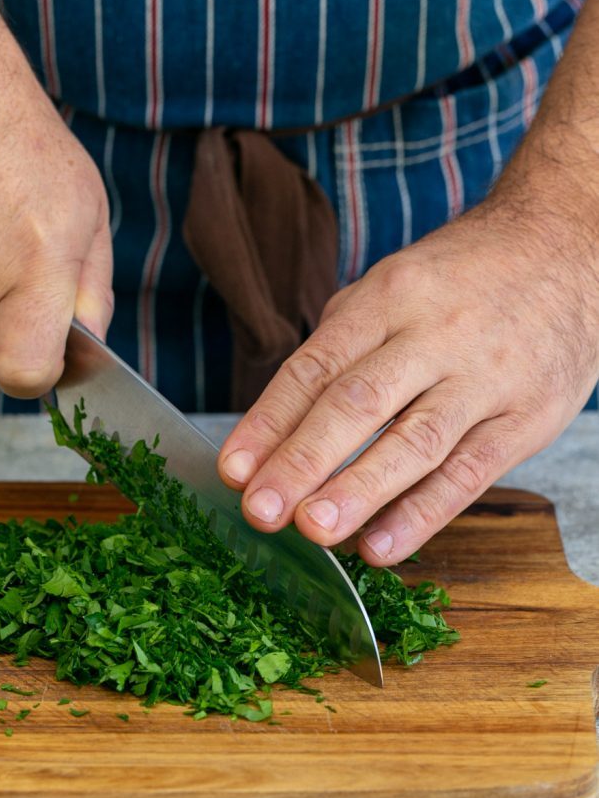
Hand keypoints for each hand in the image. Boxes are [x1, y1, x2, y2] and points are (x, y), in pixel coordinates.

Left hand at [217, 195, 598, 565]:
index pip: (317, 366)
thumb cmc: (462, 280)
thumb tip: (277, 425)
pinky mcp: (524, 419)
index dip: (269, 421)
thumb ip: (340, 346)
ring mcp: (483, 379)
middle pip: (358, 403)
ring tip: (313, 531)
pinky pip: (469, 474)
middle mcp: (433, 336)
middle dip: (303, 460)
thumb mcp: (393, 286)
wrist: (569, 250)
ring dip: (359, 490)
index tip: (233, 471)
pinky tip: (380, 547)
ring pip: (414, 441)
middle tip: (260, 510)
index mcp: (389, 298)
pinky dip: (422, 514)